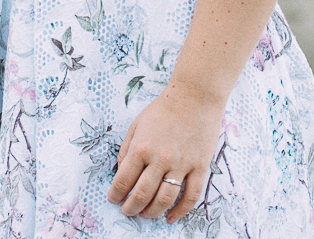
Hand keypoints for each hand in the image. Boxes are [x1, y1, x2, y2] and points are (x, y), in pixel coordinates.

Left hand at [107, 86, 224, 222]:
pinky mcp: (199, 167)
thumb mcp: (137, 124)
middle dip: (130, 208)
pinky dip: (180, 211)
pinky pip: (191, 196)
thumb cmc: (164, 108)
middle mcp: (159, 159)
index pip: (123, 181)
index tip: (114, 200)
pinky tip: (171, 217)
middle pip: (141, 195)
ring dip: (152, 213)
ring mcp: (181, 165)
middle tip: (127, 212)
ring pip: (164, 200)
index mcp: (141, 148)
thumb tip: (121, 173)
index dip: (115, 195)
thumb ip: (126, 149)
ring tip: (145, 215)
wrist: (195, 95)